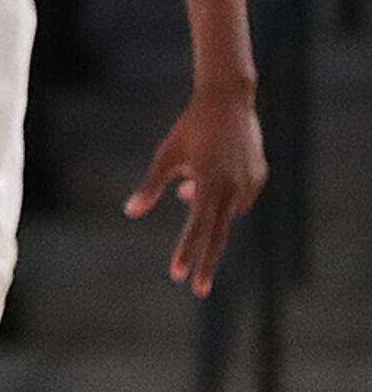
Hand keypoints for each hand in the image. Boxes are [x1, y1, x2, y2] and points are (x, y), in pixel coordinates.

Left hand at [126, 85, 266, 294]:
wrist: (227, 101)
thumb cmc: (191, 128)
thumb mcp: (166, 156)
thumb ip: (151, 187)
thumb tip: (131, 211)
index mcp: (209, 184)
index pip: (197, 228)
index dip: (188, 252)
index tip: (179, 276)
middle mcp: (233, 189)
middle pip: (217, 234)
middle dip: (205, 262)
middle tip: (197, 289)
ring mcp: (250, 184)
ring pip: (225, 211)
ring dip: (206, 208)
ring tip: (189, 183)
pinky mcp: (259, 177)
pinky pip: (237, 197)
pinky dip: (221, 196)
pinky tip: (208, 176)